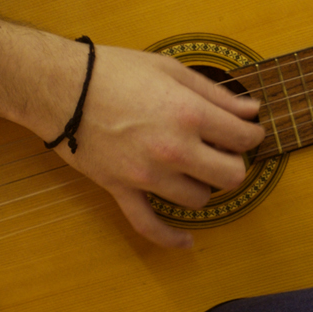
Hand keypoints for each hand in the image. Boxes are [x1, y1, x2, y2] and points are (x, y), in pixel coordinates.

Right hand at [0, 0, 263, 250]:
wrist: (60, 87)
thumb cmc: (114, 70)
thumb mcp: (171, 69)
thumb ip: (215, 94)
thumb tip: (250, 109)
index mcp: (189, 114)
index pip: (242, 137)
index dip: (252, 134)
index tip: (248, 130)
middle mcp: (174, 150)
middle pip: (230, 176)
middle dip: (234, 163)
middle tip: (226, 151)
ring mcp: (147, 175)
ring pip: (198, 200)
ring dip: (204, 186)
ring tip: (198, 169)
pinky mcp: (122, 190)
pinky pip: (149, 226)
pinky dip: (171, 238)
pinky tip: (187, 242)